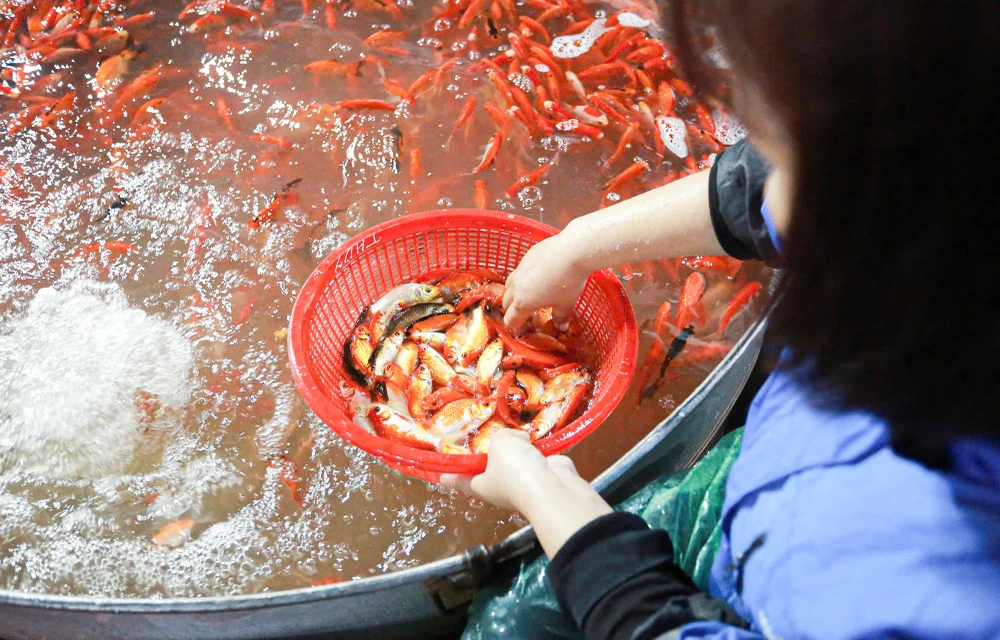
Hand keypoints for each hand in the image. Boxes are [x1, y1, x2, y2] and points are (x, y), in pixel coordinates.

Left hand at [440, 430, 559, 510]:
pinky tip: (536, 440)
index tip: (440, 477)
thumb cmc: (514, 469)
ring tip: (514, 435)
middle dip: (488, 458)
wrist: (551, 485)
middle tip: (483, 442)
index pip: (460, 481)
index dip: (450, 476)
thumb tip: (519, 441)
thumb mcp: (499, 444)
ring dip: (515, 452)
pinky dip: (535, 452)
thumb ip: (502, 437)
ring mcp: (523, 485)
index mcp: (482, 486)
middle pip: (489, 471)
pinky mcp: (543, 479)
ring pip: (514, 466)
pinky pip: (535, 462)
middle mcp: (501, 489)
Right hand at [502, 224, 590, 331]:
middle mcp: (516, 286)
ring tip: (529, 293)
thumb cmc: (568, 282)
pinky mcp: (526, 256)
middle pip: (505, 302)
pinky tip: (539, 275)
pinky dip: (524, 276)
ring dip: (515, 292)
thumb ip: (561, 317)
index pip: (510, 320)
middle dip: (513, 310)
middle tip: (526, 313)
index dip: (515, 327)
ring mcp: (520, 269)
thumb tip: (561, 326)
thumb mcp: (566, 304)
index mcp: (523, 302)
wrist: (572, 250)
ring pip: (509, 284)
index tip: (523, 329)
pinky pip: (519, 270)